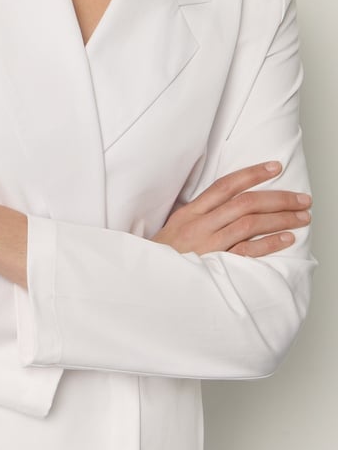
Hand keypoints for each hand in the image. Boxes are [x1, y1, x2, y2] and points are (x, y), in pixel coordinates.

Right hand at [152, 161, 310, 256]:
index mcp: (190, 213)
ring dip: (280, 219)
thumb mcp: (176, 227)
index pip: (225, 186)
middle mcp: (199, 225)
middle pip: (244, 203)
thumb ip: (200, 214)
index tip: (275, 167)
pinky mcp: (215, 267)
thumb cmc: (163, 257)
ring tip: (301, 217)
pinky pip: (246, 252)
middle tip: (302, 199)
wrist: (148, 282)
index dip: (252, 174)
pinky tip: (286, 239)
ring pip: (249, 224)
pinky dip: (268, 244)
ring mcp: (208, 246)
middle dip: (278, 198)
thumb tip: (229, 202)